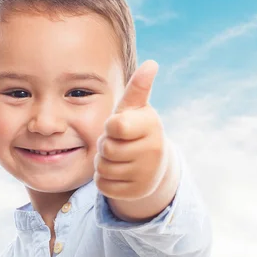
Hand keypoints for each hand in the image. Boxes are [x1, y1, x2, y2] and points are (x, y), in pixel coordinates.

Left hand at [94, 60, 167, 200]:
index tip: (119, 127)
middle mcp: (153, 151)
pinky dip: (105, 180)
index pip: (114, 126)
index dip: (110, 127)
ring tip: (118, 158)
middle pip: (106, 149)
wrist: (153, 165)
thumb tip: (151, 64)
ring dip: (104, 163)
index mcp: (151, 126)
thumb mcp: (135, 109)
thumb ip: (138, 88)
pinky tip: (119, 174)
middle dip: (106, 146)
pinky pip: (104, 186)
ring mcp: (146, 174)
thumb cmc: (136, 130)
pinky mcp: (136, 193)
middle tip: (118, 144)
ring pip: (103, 169)